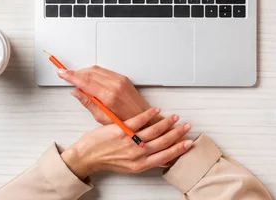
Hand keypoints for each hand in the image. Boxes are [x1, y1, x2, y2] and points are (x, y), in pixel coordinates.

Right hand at [57, 66, 153, 123]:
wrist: (144, 119)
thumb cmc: (125, 123)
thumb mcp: (102, 118)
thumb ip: (87, 103)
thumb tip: (76, 92)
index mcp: (109, 96)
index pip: (85, 81)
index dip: (71, 76)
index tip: (61, 73)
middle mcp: (115, 85)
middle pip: (90, 72)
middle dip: (75, 72)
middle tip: (65, 74)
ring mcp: (120, 80)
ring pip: (97, 69)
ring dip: (84, 71)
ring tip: (74, 76)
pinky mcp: (123, 78)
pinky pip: (105, 71)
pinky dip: (94, 72)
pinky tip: (89, 77)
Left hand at [61, 107, 192, 178]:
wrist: (87, 156)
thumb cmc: (105, 160)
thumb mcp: (128, 166)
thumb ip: (142, 160)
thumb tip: (156, 156)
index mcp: (140, 165)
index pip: (165, 156)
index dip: (178, 149)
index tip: (188, 144)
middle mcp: (137, 154)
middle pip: (163, 143)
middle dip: (177, 134)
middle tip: (186, 127)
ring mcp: (130, 141)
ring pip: (154, 131)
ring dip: (167, 123)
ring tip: (174, 118)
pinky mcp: (121, 130)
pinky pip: (139, 120)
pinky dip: (150, 114)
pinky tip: (156, 110)